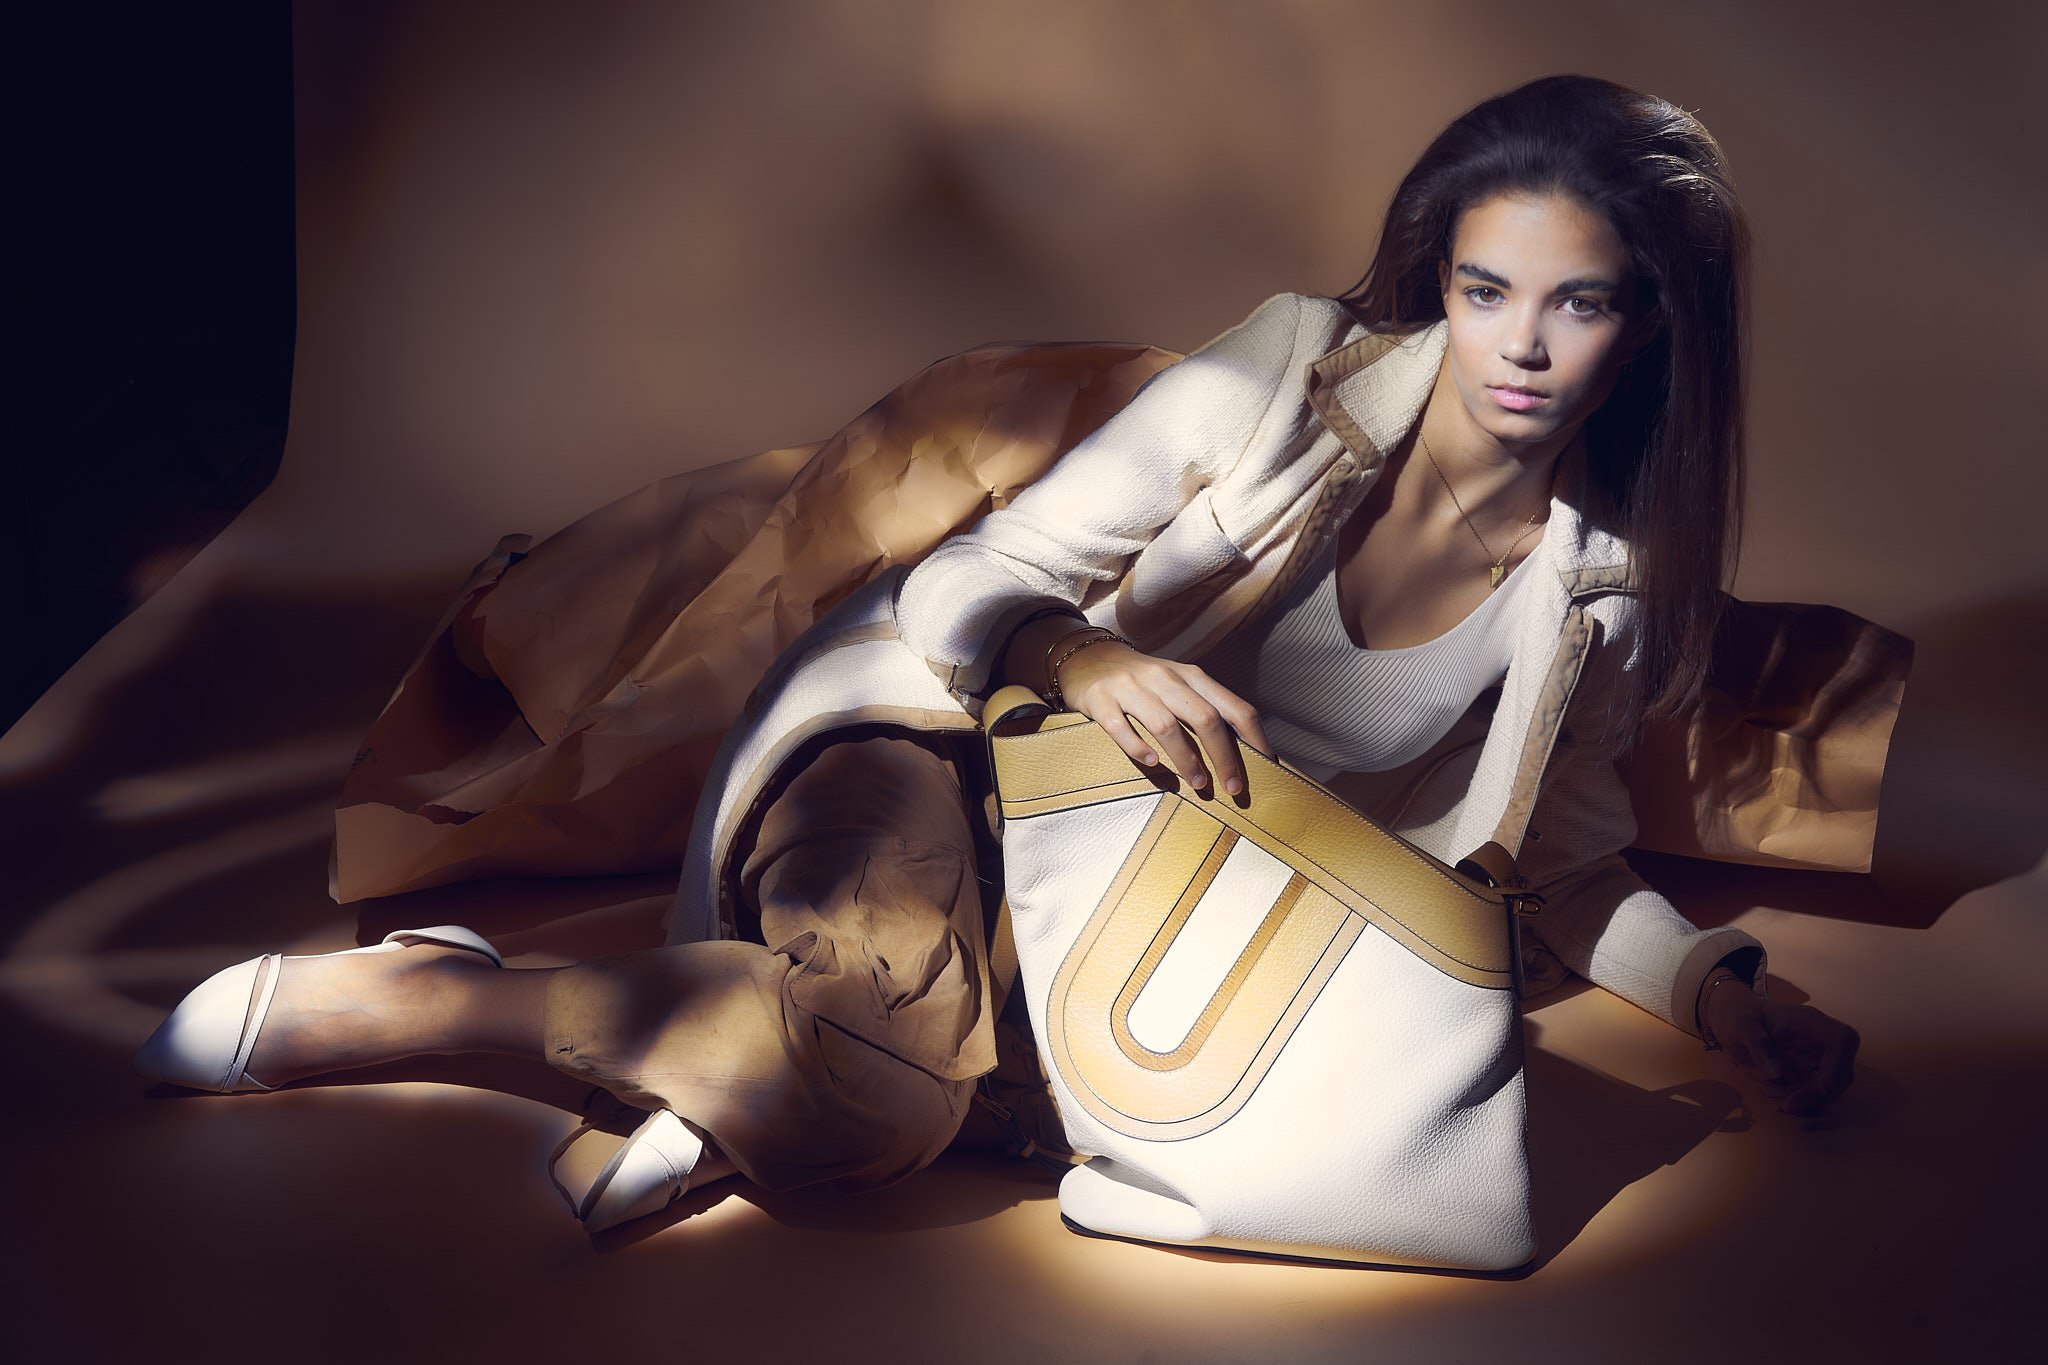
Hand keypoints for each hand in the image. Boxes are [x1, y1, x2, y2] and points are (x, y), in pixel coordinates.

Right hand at [1054, 638, 1273, 797]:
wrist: (1087, 658)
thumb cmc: (1142, 682)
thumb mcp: (1178, 687)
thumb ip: (1205, 710)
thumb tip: (1243, 753)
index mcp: (1191, 676)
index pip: (1234, 707)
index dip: (1254, 739)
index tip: (1267, 767)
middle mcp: (1164, 678)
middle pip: (1205, 718)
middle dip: (1224, 756)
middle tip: (1233, 787)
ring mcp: (1130, 687)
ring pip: (1166, 725)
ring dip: (1187, 759)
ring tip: (1199, 785)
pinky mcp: (1100, 699)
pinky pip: (1121, 728)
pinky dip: (1139, 749)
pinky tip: (1153, 765)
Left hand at [1701, 974, 1859, 1114]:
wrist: (1731, 1018)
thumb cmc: (1738, 1015)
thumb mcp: (1742, 1026)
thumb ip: (1759, 1046)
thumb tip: (1777, 1075)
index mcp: (1811, 1021)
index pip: (1843, 1043)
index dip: (1834, 1070)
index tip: (1809, 1091)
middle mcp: (1821, 1040)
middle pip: (1841, 1074)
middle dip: (1815, 1096)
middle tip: (1784, 1105)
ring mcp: (1818, 1057)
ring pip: (1828, 1090)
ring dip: (1803, 1100)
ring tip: (1766, 1089)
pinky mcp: (1809, 1072)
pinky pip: (1812, 1094)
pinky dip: (1795, 1100)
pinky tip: (1768, 1090)